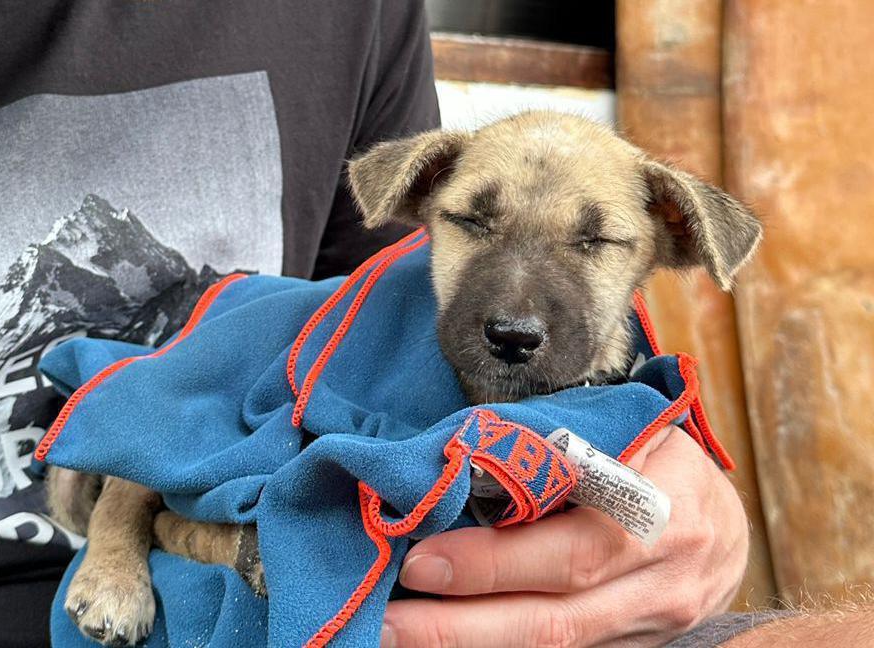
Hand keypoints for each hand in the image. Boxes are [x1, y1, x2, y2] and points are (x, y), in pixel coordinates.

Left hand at [382, 425, 748, 646]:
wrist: (723, 521)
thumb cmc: (653, 455)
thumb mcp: (623, 428)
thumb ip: (555, 449)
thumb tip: (451, 463)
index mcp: (663, 502)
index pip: (573, 545)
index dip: (493, 563)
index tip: (420, 561)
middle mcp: (665, 576)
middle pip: (556, 615)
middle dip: (461, 624)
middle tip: (387, 620)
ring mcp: (653, 623)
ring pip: (556, 647)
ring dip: (469, 644)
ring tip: (397, 635)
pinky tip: (445, 640)